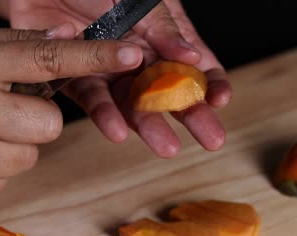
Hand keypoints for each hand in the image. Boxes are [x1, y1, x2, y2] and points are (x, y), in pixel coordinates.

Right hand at [0, 25, 142, 200]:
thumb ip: (14, 46)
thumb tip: (67, 36)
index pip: (49, 58)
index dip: (95, 55)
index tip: (133, 53)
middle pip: (49, 125)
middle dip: (36, 118)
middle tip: (5, 105)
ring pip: (30, 157)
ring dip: (15, 143)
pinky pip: (4, 180)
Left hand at [8, 0, 232, 157]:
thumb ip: (164, 27)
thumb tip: (193, 58)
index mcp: (162, 37)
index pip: (195, 65)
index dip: (211, 83)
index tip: (219, 99)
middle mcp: (140, 58)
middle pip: (172, 92)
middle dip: (194, 116)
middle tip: (212, 139)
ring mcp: (110, 70)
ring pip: (135, 104)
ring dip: (151, 126)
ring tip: (167, 147)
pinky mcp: (76, 76)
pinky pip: (93, 99)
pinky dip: (105, 115)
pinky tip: (118, 131)